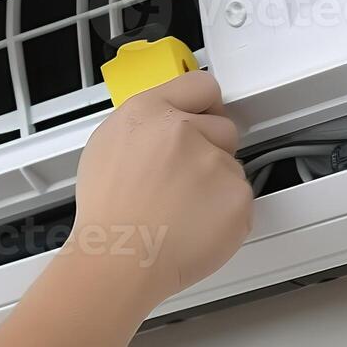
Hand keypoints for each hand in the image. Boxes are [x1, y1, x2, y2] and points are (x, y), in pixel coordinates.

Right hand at [70, 70, 251, 301]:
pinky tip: (193, 224)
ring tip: (179, 210)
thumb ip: (146, 124)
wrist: (119, 260)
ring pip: (231, 167)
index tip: (205, 117)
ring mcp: (215, 164)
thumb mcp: (106, 146)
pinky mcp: (238, 197)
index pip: (200, 86)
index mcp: (148, 112)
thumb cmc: (107, 214)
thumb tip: (170, 121)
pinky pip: (240, 199)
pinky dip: (224, 214)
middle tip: (182, 180)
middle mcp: (184, 131)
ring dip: (215, 185)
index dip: (203, 106)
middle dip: (210, 149)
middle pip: (223, 127)